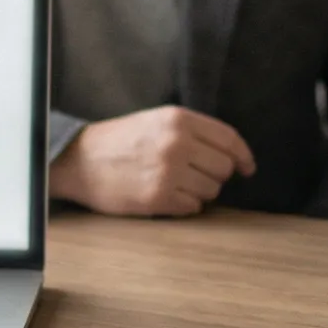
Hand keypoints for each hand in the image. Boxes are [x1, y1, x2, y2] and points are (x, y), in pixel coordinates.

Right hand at [49, 107, 256, 217]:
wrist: (79, 161)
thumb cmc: (120, 141)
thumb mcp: (157, 120)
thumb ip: (193, 132)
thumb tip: (233, 156)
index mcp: (179, 119)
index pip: (229, 139)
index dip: (243, 156)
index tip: (247, 168)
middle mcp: (177, 143)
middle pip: (223, 168)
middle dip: (215, 175)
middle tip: (194, 175)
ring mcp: (168, 171)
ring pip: (211, 190)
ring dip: (199, 192)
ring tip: (174, 184)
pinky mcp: (158, 197)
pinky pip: (193, 208)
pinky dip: (184, 205)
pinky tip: (165, 196)